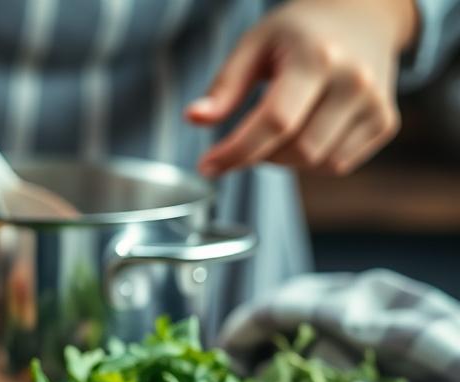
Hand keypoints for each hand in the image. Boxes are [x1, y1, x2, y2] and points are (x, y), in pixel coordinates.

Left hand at [188, 0, 418, 176]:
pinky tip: (307, 129)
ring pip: (318, 164)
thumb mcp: (254, 45)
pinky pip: (338, 165)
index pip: (275, 122)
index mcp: (317, 58)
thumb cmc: (299, 33)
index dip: (237, 151)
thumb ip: (225, 85)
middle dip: (260, 156)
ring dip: (286, 159)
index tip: (207, 166)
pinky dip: (313, 160)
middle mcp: (355, 81)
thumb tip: (195, 118)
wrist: (362, 17)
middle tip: (245, 139)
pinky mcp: (386, 122)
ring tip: (280, 126)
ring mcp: (376, 103)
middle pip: (297, 151)